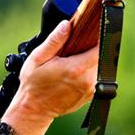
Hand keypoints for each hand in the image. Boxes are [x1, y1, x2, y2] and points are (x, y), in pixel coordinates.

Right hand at [2, 20, 98, 134]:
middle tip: (76, 46)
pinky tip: (73, 72)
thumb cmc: (33, 84)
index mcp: (76, 68)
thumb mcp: (38, 58)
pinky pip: (95, 77)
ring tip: (73, 60)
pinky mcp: (90, 96)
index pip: (100, 47)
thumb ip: (54, 40)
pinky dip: (88, 72)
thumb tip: (67, 25)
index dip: (98, 36)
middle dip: (91, 48)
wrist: (34, 110)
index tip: (90, 32)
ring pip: (100, 67)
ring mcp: (90, 90)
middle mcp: (87, 80)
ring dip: (90, 61)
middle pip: (101, 56)